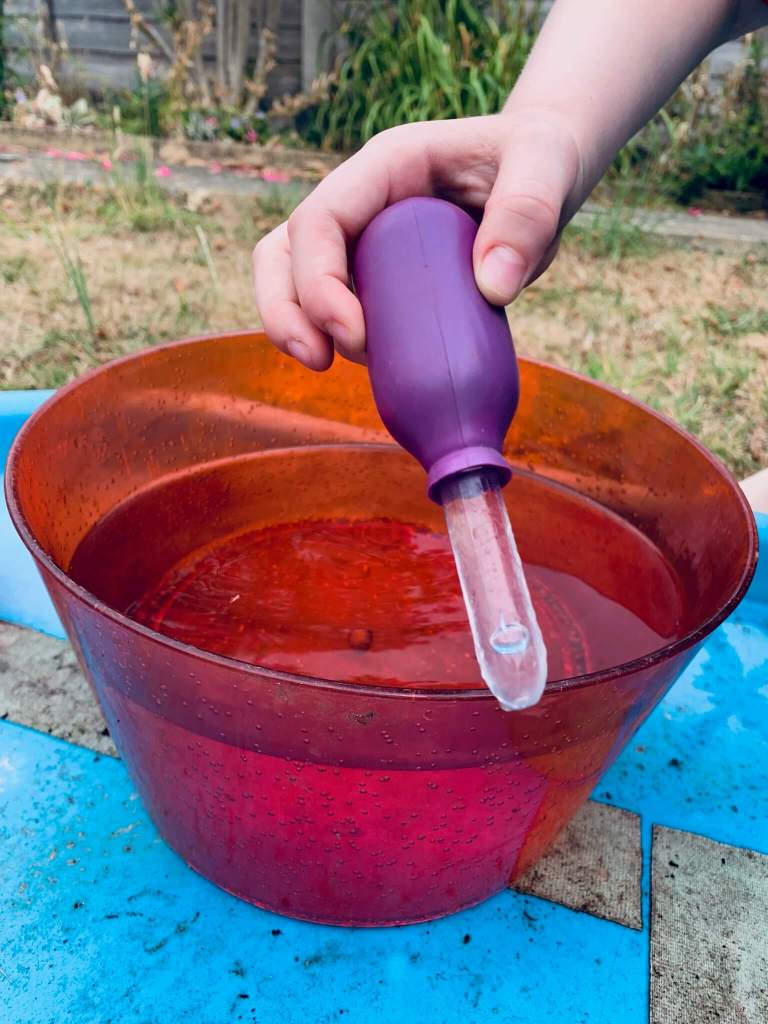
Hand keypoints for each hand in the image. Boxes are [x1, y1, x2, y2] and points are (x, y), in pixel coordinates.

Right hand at [253, 112, 582, 369]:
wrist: (542, 175)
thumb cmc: (539, 159)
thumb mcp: (547, 168)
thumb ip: (526, 216)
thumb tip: (492, 288)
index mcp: (385, 168)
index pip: (320, 219)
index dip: (320, 281)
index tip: (355, 336)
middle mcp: (360, 202)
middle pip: (284, 251)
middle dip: (287, 310)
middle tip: (319, 362)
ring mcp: (361, 238)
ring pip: (292, 278)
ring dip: (295, 326)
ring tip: (327, 366)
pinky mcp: (375, 273)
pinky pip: (331, 305)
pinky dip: (335, 338)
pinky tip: (373, 367)